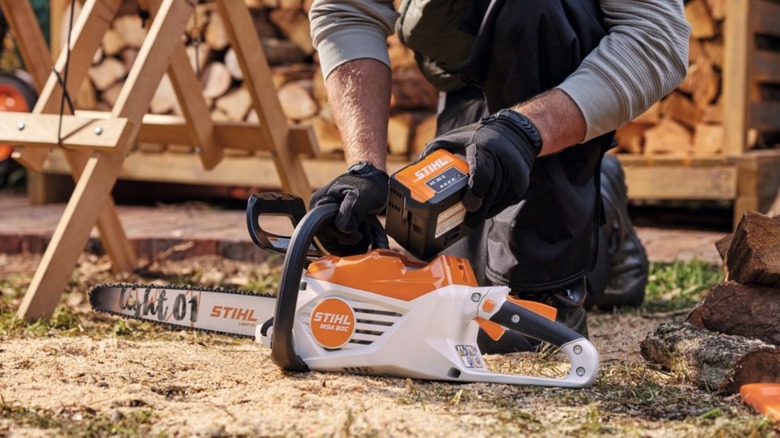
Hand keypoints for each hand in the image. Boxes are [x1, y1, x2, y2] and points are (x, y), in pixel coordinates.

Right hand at [309, 161, 388, 255]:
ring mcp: (328, 222)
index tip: (358, 234)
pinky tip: (365, 239)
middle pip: (327, 240)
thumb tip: (344, 229)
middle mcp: (320, 214)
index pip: (322, 228)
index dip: (340, 235)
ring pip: (334, 245)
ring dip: (352, 247)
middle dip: (348, 242)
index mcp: (321, 202)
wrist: (375, 182)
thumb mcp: (363, 195)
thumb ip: (352, 210)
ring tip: (367, 235)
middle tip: (365, 234)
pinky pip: (340, 245)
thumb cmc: (368, 185)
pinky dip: (353, 247)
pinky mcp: (336, 228)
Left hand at [421, 109, 541, 228]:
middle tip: (467, 224)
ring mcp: (514, 171)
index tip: (468, 205)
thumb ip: (437, 147)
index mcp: (483, 147)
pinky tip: (486, 212)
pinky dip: (496, 208)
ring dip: (486, 211)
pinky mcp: (521, 181)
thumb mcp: (457, 136)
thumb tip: (417, 165)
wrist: (516, 132)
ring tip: (473, 222)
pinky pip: (507, 199)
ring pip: (498, 198)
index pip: (482, 173)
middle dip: (478, 211)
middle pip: (490, 191)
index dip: (475, 192)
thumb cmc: (481, 135)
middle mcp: (502, 159)